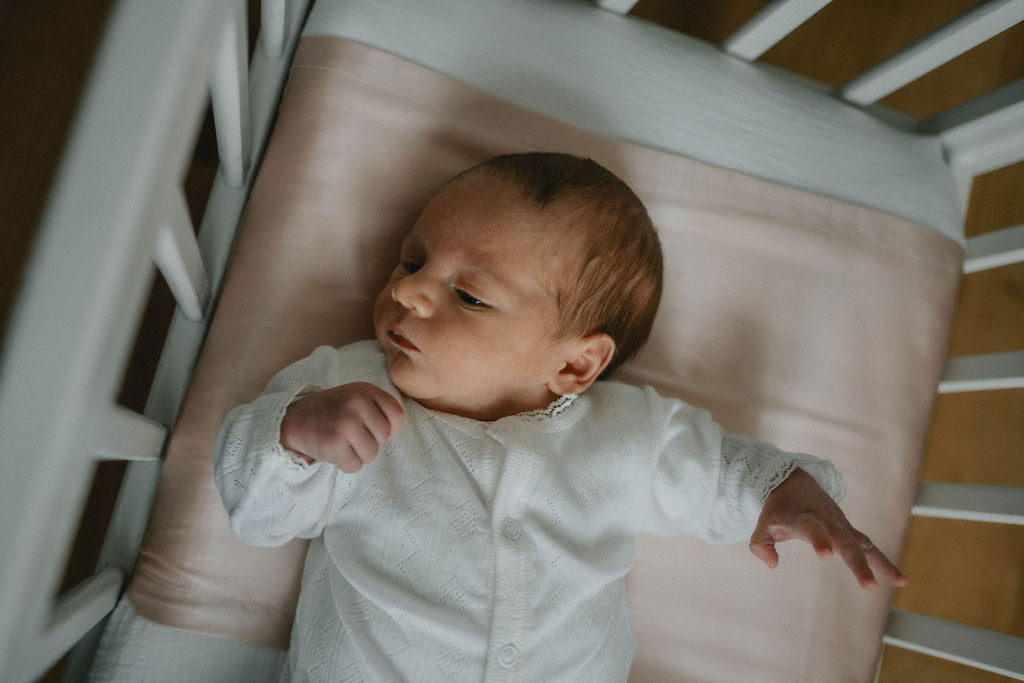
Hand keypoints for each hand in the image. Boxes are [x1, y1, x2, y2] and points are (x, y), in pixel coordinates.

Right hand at [280, 382, 403, 472]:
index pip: (396, 414)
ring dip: (360, 454)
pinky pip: (355, 465)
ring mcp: (344, 423)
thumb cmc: (333, 410)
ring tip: (345, 443)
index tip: (375, 429)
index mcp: (364, 390)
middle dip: (372, 441)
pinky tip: (336, 451)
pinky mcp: (333, 444)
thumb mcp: (356, 397)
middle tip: (354, 436)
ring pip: (371, 453)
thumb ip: (379, 408)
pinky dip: (347, 464)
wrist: (295, 419)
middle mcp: (355, 404)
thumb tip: (393, 432)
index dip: (391, 428)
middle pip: (384, 436)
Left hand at [749, 468, 908, 589]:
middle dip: (856, 562)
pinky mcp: (850, 531)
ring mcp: (841, 525)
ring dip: (879, 564)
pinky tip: (902, 580)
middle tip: (868, 585)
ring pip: (862, 544)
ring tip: (900, 582)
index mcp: (804, 517)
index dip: (819, 540)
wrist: (794, 482)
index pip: (812, 528)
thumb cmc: (778, 508)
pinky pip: (870, 547)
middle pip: (844, 541)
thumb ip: (761, 545)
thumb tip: (773, 564)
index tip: (826, 555)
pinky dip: (884, 562)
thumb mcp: (763, 524)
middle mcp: (827, 520)